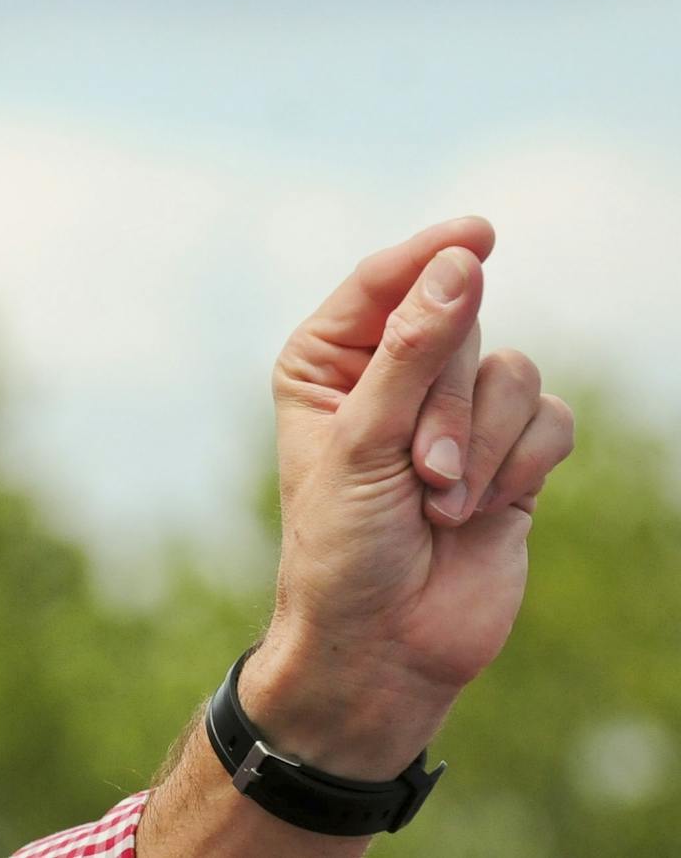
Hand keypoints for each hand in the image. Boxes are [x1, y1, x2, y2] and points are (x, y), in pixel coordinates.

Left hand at [243, 217, 575, 780]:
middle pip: (458, 325)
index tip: (478, 234)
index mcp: (329, 360)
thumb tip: (461, 263)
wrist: (385, 644)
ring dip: (482, 446)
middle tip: (421, 472)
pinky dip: (521, 466)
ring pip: (512, 371)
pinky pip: (550, 418)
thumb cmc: (344, 546)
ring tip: (440, 504)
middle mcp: (392, 375)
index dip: (431, 255)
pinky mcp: (509, 454)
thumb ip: (414, 351)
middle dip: (448, 404)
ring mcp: (455, 413)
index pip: (383, 282)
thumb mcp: (363, 442)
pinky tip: (481, 512)